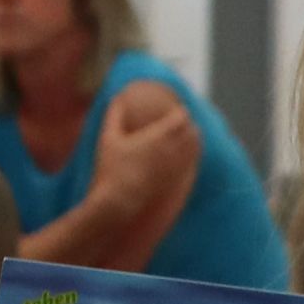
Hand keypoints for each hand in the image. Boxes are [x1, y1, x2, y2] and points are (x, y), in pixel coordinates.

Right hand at [89, 82, 198, 214]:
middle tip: (181, 125)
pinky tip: (182, 164)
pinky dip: (190, 163)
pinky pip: (192, 170)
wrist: (118, 206)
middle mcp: (174, 152)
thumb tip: (117, 97)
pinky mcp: (180, 187)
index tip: (175, 111)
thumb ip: (115, 115)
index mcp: (160, 136)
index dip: (180, 112)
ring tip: (185, 142)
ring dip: (192, 144)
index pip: (182, 116)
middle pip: (193, 132)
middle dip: (189, 127)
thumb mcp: (108, 139)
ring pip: (195, 152)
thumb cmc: (111, 170)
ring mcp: (179, 171)